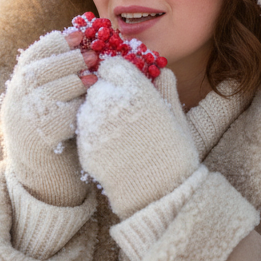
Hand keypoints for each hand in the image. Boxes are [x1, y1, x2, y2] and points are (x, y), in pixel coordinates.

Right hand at [0, 29, 97, 206]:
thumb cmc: (57, 140)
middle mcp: (14, 104)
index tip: (79, 34)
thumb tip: (87, 47)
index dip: (56, 42)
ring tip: (93, 80)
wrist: (45, 184)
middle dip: (67, 59)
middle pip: (38, 71)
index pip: (32, 56)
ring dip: (75, 81)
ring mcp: (23, 122)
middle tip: (92, 55)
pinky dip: (78, 108)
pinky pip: (61, 115)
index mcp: (17, 91)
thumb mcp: (52, 105)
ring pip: (49, 90)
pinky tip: (89, 108)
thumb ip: (60, 80)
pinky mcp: (38, 140)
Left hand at [76, 57, 198, 218]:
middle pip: (97, 83)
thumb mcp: (176, 116)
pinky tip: (112, 145)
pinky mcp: (84, 145)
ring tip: (119, 130)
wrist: (159, 195)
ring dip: (97, 111)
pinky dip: (93, 132)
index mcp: (136, 90)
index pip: (112, 64)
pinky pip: (83, 128)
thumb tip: (160, 70)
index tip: (124, 83)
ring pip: (87, 105)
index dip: (118, 73)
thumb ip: (165, 87)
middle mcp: (111, 103)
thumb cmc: (174, 153)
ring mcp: (94, 125)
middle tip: (122, 108)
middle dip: (107, 91)